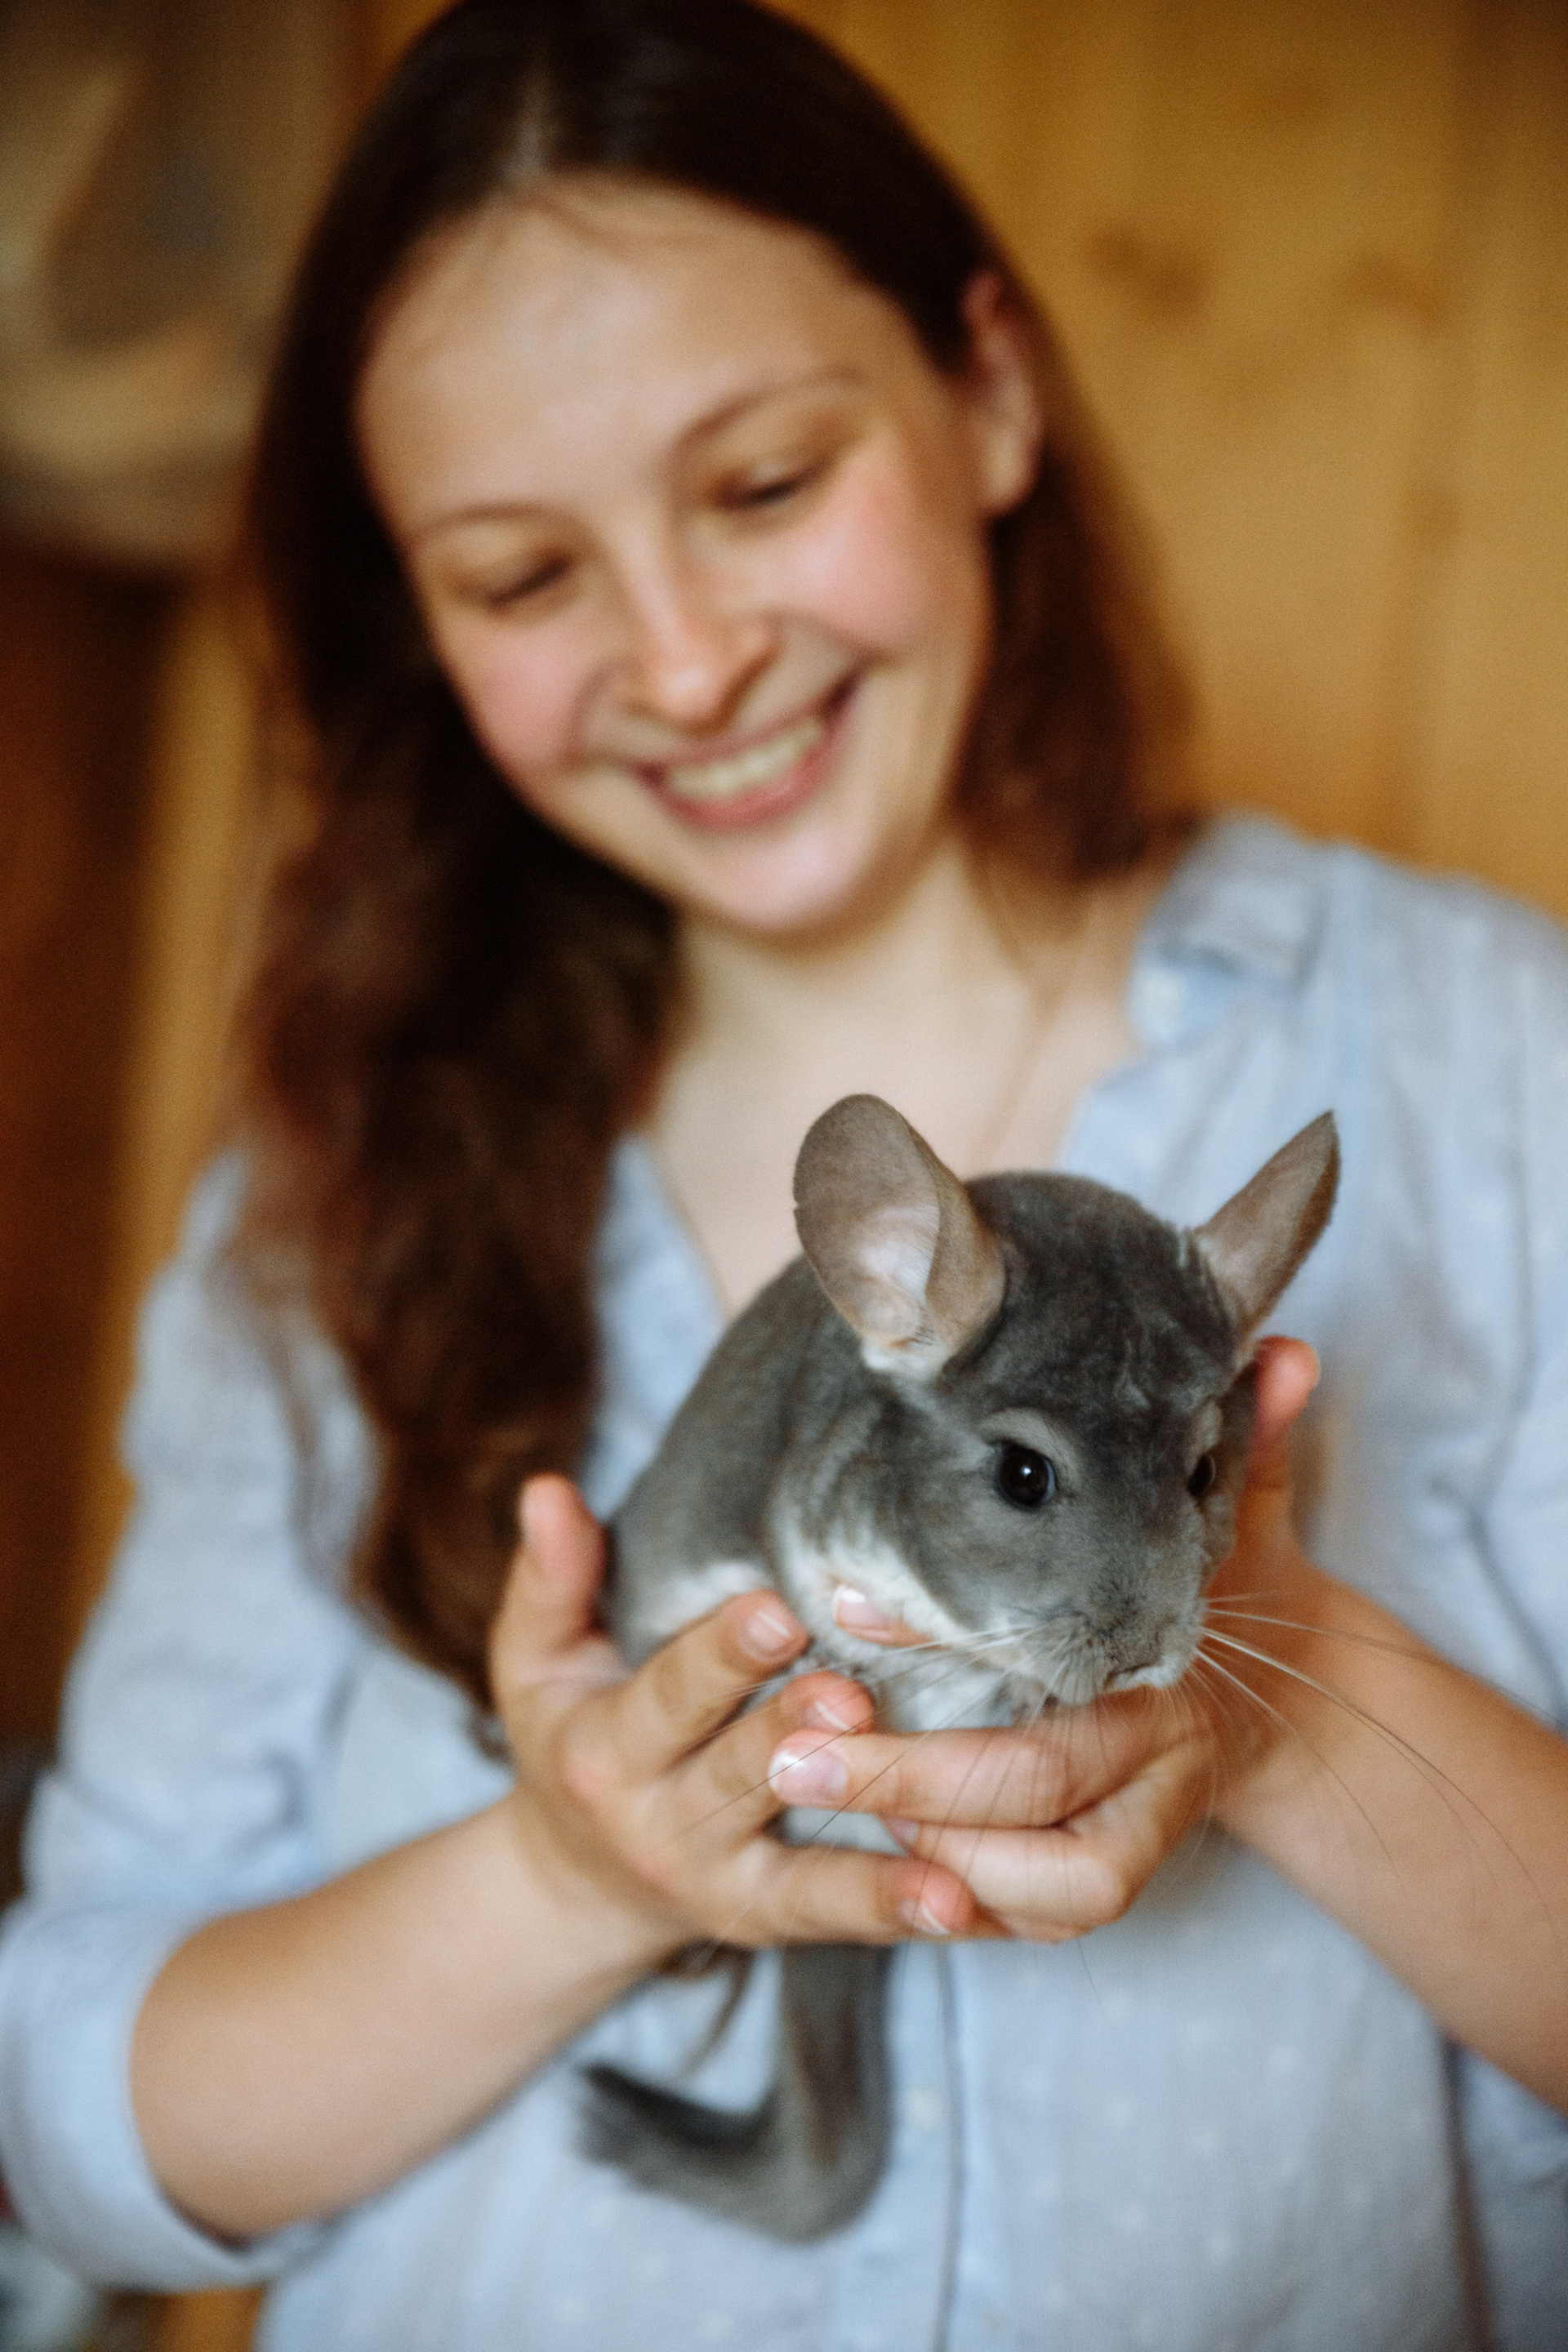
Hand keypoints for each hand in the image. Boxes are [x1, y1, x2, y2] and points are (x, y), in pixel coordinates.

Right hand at [488, 1476, 982, 1958]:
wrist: (573, 1885)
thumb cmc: (570, 1737)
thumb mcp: (535, 1661)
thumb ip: (551, 1580)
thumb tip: (547, 1489)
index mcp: (606, 1748)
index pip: (671, 1694)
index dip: (724, 1656)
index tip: (780, 1611)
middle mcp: (658, 1823)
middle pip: (738, 1772)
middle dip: (794, 1733)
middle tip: (853, 1697)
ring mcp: (715, 1882)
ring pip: (795, 1858)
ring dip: (866, 1843)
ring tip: (932, 1825)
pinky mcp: (764, 1923)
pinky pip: (831, 1917)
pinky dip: (895, 1911)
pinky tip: (963, 1904)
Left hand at [763, 1338, 1327, 1940]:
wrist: (1294, 1701)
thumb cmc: (1236, 1586)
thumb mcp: (1243, 1509)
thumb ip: (1252, 1438)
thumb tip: (1287, 1353)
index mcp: (1174, 1667)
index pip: (1050, 1664)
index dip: (941, 1641)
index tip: (843, 1608)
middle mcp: (1164, 1761)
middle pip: (1026, 1786)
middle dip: (900, 1775)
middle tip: (790, 1748)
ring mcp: (1147, 1832)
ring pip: (1041, 1885)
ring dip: (931, 1850)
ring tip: (830, 1790)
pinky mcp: (1120, 1877)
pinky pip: (1042, 1921)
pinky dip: (968, 1899)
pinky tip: (889, 1848)